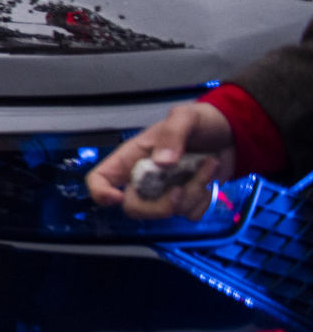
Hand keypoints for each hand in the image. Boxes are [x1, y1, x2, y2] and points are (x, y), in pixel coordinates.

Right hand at [87, 101, 236, 219]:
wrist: (233, 132)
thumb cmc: (201, 121)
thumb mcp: (185, 117)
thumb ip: (172, 135)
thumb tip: (161, 163)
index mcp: (131, 157)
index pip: (99, 179)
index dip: (101, 193)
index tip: (120, 197)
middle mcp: (143, 178)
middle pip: (133, 208)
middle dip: (160, 206)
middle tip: (181, 190)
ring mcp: (165, 191)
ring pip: (168, 212)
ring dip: (193, 193)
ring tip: (208, 166)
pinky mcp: (187, 200)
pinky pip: (189, 214)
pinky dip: (204, 201)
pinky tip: (209, 179)